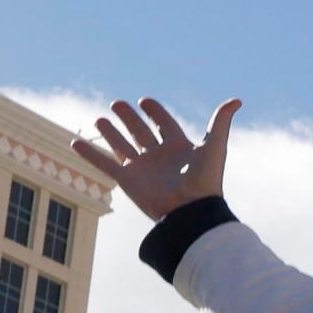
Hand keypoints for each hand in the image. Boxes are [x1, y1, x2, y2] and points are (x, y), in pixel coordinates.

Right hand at [79, 95, 239, 219]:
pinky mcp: (128, 180)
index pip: (165, 124)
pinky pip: (105, 163)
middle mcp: (159, 157)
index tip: (145, 100)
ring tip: (100, 117)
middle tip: (117, 103)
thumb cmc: (205, 181)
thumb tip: (237, 100)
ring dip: (111, 132)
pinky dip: (90, 153)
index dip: (155, 112)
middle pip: (141, 132)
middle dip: (129, 118)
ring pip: (122, 145)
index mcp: (179, 148)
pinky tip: (76, 142)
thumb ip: (220, 122)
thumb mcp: (214, 146)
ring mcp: (142, 168)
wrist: (190, 212)